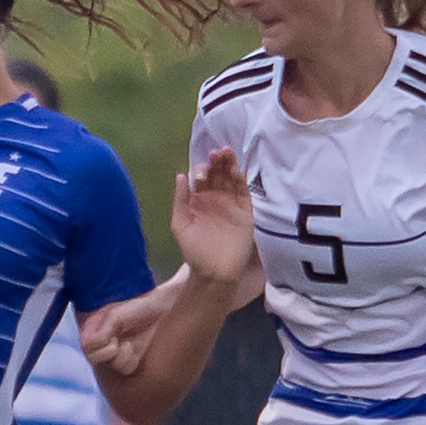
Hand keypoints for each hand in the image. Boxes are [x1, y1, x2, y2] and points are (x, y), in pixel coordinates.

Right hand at [81, 281, 176, 376]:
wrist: (160, 309)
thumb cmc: (137, 307)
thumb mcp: (116, 313)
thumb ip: (104, 327)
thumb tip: (99, 342)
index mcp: (93, 328)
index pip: (85, 345)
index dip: (98, 341)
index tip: (111, 330)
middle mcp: (100, 342)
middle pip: (92, 358)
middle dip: (108, 350)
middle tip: (118, 339)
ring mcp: (114, 353)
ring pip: (109, 365)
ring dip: (122, 354)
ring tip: (129, 342)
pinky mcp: (129, 361)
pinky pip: (124, 369)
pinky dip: (130, 359)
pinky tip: (135, 348)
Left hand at [170, 148, 255, 286]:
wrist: (214, 272)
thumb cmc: (194, 251)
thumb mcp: (181, 224)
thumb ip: (180, 200)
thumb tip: (181, 175)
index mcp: (199, 201)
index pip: (202, 178)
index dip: (201, 170)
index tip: (201, 170)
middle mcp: (215, 199)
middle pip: (218, 174)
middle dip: (216, 162)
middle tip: (216, 153)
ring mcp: (231, 204)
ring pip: (231, 179)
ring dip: (229, 165)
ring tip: (226, 153)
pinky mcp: (245, 212)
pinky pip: (243, 193)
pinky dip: (240, 180)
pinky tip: (235, 170)